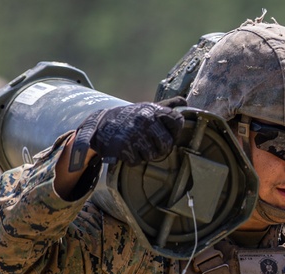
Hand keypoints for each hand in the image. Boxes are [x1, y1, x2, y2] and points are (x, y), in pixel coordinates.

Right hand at [68, 102, 183, 170]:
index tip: (164, 131)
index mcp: (153, 109)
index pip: (177, 121)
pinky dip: (131, 159)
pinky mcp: (123, 147)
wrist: (100, 124)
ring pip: (152, 155)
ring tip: (135, 144)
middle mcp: (145, 119)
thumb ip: (167, 106)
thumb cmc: (130, 118)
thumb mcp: (147, 108)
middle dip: (159, 148)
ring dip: (144, 154)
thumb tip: (184, 102)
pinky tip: (126, 149)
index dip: (173, 131)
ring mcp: (134, 133)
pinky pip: (137, 161)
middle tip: (148, 142)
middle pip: (167, 144)